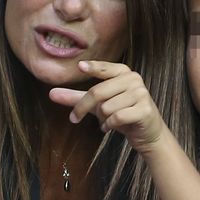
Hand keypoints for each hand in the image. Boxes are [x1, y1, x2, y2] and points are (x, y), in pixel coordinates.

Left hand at [48, 60, 164, 152]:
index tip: (80, 66)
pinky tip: (111, 127)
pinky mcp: (144, 110)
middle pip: (98, 91)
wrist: (147, 133)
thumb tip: (51, 94)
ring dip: (101, 119)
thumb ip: (76, 98)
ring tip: (107, 121)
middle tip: (74, 118)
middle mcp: (133, 79)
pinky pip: (117, 117)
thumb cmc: (121, 113)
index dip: (93, 67)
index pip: (105, 68)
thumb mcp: (97, 104)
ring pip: (107, 107)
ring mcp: (141, 94)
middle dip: (82, 107)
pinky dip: (109, 125)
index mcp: (123, 72)